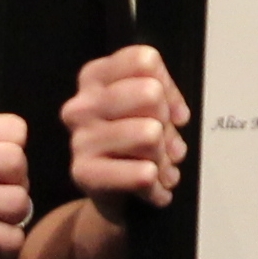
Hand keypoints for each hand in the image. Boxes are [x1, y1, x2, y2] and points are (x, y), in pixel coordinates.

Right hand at [62, 46, 187, 212]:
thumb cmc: (134, 145)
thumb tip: (177, 116)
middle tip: (163, 144)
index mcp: (95, 77)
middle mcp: (82, 104)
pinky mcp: (83, 173)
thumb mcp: (147, 108)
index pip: (145, 61)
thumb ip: (163, 94)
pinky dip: (158, 186)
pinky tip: (152, 189)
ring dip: (165, 159)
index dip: (168, 88)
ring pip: (149, 134)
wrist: (114, 197)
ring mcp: (80, 138)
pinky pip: (143, 173)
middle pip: (150, 93)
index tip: (169, 113)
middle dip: (167, 124)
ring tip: (159, 168)